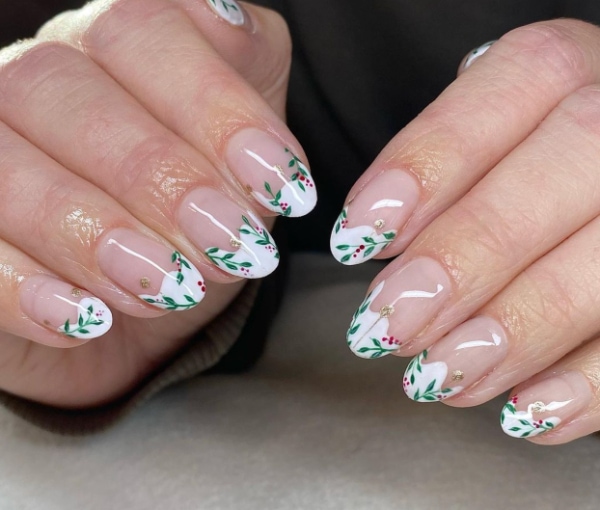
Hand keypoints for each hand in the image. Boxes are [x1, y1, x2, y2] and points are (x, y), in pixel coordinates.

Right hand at [0, 0, 315, 407]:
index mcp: (113, 47)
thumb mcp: (246, 166)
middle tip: (234, 247)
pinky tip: (88, 319)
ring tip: (173, 288)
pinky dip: (26, 289)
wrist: (150, 304)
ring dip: (94, 235)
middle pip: (61, 90)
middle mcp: (37, 83)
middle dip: (159, 177)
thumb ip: (253, 113)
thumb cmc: (201, 221)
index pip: (145, 28)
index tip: (282, 185)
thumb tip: (242, 62)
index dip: (216, 106)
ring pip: (4, 165)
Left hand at [334, 19, 599, 443]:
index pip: (510, 87)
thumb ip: (436, 175)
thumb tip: (371, 241)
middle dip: (468, 257)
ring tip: (441, 378)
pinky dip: (589, 384)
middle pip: (573, 163)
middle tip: (392, 327)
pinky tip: (525, 413)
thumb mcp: (474, 145)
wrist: (586, 184)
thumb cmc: (510, 163)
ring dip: (518, 332)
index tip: (358, 239)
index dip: (428, 166)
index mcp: (563, 66)